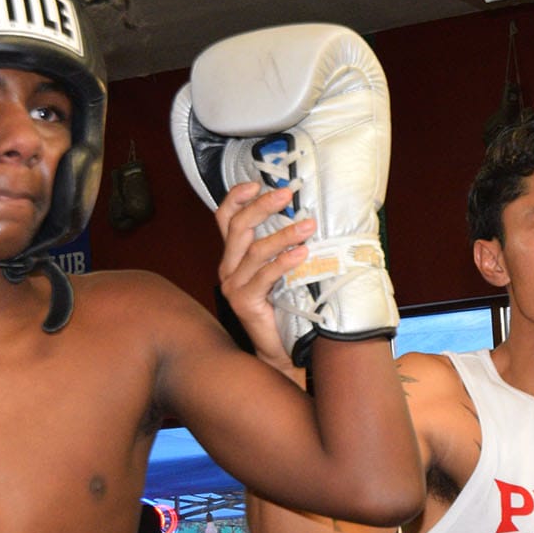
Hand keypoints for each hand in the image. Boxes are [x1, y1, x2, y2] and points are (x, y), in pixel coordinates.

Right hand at [214, 181, 312, 376]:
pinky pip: (265, 275)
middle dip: (263, 206)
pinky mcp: (244, 302)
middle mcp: (228, 268)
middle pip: (239, 227)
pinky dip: (283, 261)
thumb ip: (282, 248)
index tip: (257, 182)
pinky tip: (301, 253)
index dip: (236, 197)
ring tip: (308, 225)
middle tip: (288, 193)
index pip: (225, 218)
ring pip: (255, 250)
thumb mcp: (281, 271)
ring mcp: (233, 286)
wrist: (280, 349)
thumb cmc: (284, 307)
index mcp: (234, 257)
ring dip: (283, 234)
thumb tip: (306, 217)